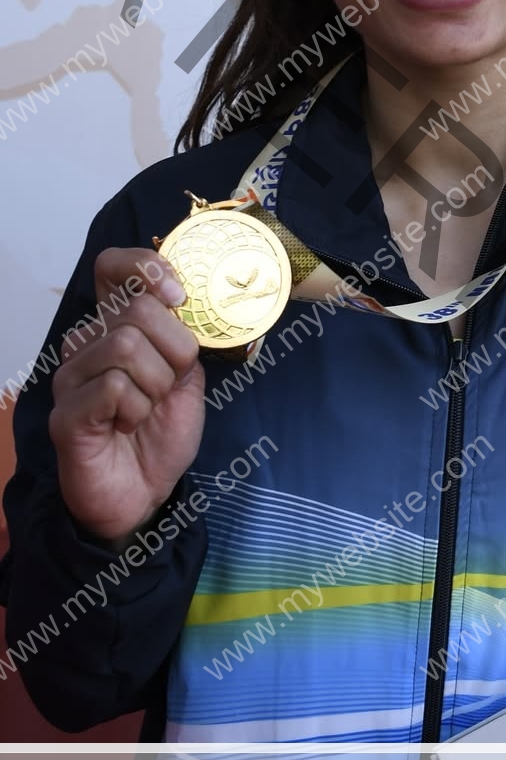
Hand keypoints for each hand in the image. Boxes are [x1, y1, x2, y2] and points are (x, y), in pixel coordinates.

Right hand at [49, 247, 204, 542]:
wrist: (144, 492)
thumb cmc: (160, 432)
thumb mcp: (186, 377)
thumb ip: (183, 337)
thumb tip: (182, 298)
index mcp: (114, 327)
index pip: (112, 267)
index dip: (146, 267)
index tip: (178, 295)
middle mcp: (85, 344)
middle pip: (136, 309)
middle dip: (174, 351)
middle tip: (168, 386)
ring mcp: (70, 377)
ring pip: (125, 346)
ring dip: (156, 384)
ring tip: (147, 409)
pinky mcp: (66, 413)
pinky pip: (113, 387)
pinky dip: (137, 409)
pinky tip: (128, 426)